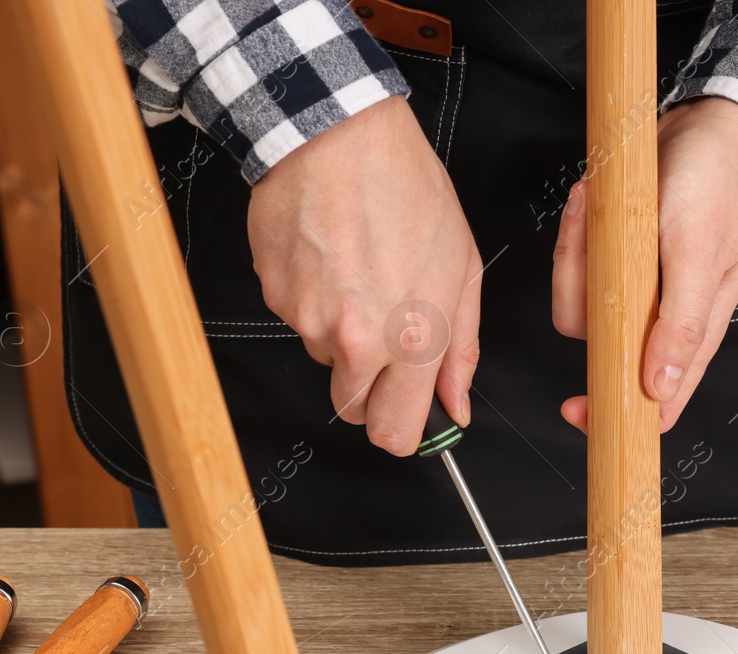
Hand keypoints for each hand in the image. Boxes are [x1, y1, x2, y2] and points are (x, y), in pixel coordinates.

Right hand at [248, 97, 481, 455]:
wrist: (336, 134)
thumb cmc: (407, 189)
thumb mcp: (462, 268)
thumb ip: (461, 348)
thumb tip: (457, 407)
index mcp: (413, 340)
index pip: (395, 434)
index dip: (402, 432)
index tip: (408, 417)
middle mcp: (358, 342)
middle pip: (354, 409)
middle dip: (371, 387)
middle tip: (386, 336)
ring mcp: (309, 322)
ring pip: (327, 359)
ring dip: (343, 335)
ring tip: (361, 274)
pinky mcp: (275, 298)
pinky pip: (299, 321)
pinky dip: (314, 300)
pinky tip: (332, 257)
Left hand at [551, 96, 737, 432]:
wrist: (708, 125)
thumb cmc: (715, 186)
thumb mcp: (698, 254)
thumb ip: (680, 325)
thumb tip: (659, 390)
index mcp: (691, 326)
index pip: (657, 395)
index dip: (618, 412)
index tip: (578, 412)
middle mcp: (661, 314)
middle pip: (598, 339)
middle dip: (580, 291)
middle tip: (587, 248)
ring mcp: (637, 284)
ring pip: (580, 298)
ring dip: (576, 251)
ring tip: (594, 204)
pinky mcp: (617, 256)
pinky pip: (579, 260)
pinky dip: (578, 229)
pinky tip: (592, 198)